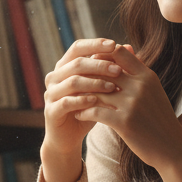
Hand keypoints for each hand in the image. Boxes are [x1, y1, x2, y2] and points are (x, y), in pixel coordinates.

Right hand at [41, 38, 124, 181]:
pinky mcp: (50, 111)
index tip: (114, 44)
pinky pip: (66, 102)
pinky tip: (97, 101)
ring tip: (113, 87)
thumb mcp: (101, 86)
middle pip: (76, 63)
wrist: (69, 137)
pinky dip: (82, 100)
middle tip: (118, 70)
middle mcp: (54, 76)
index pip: (77, 47)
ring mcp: (50, 93)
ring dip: (94, 83)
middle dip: (99, 65)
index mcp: (64, 66)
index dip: (95, 44)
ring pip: (72, 82)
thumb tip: (130, 47)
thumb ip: (111, 67)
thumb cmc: (87, 107)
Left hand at [73, 43, 181, 181]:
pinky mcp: (125, 122)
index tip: (89, 63)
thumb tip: (123, 48)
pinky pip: (96, 111)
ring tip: (72, 98)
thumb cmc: (159, 118)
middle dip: (87, 74)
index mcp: (147, 76)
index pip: (119, 52)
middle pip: (104, 70)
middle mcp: (140, 86)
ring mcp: (132, 104)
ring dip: (82, 94)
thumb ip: (137, 70)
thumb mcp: (153, 90)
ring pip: (97, 91)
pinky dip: (84, 112)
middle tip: (72, 80)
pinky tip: (78, 114)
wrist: (172, 147)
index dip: (101, 54)